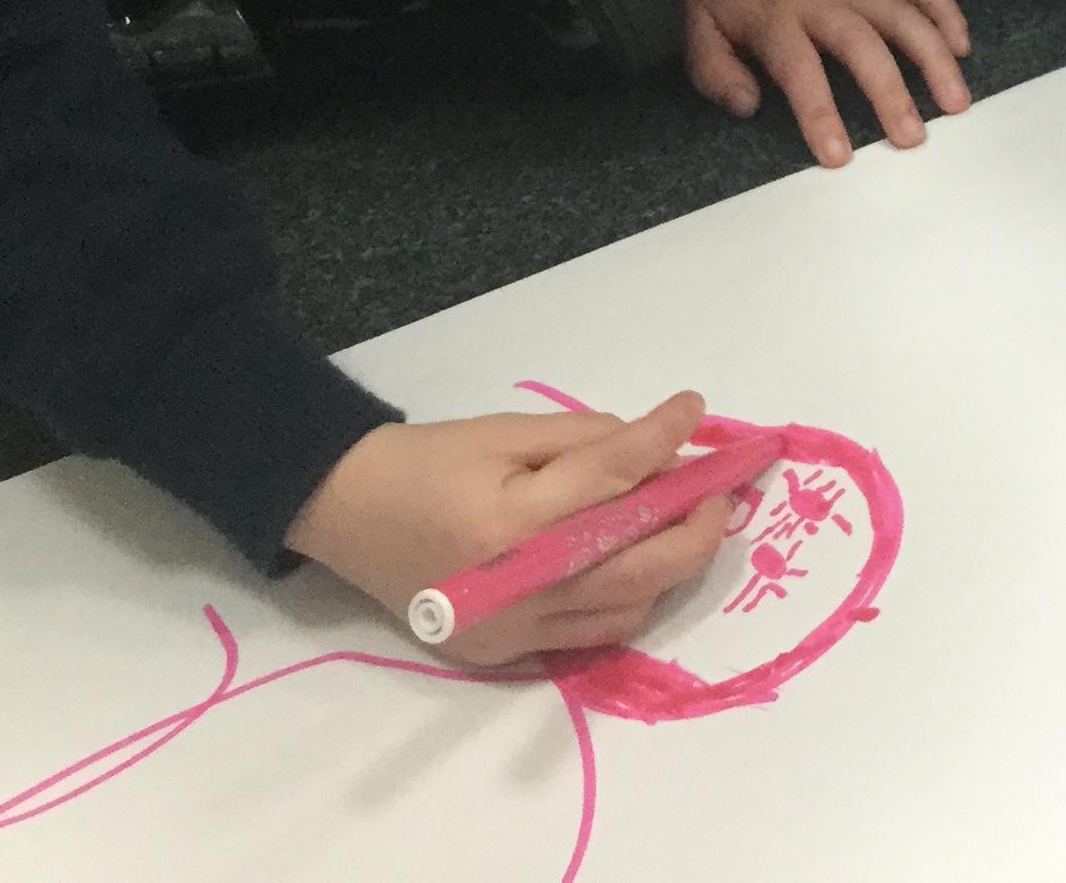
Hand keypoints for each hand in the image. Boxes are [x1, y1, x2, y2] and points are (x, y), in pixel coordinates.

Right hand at [283, 391, 724, 664]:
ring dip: (668, 564)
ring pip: (628, 606)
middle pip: (641, 564)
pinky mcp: (505, 656)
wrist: (349, 512)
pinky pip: (592, 633)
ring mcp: (512, 631)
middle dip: (696, 524)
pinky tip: (633, 559)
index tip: (695, 408)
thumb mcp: (506, 429)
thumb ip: (588, 441)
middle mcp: (516, 587)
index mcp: (510, 520)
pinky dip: (627, 597)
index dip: (663, 439)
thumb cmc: (428, 462)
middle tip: (716, 488)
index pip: (614, 478)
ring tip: (678, 520)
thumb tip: (659, 451)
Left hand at [680, 0, 971, 166]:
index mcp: (776, 20)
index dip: (820, 113)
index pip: (800, 70)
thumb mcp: (699, 30)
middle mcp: (823, 0)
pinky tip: (961, 47)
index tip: (839, 155)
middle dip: (890, 91)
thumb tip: (747, 104)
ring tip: (956, 101)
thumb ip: (715, 72)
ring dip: (934, 56)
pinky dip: (945, 12)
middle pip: (863, 44)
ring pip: (903, 14)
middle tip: (911, 136)